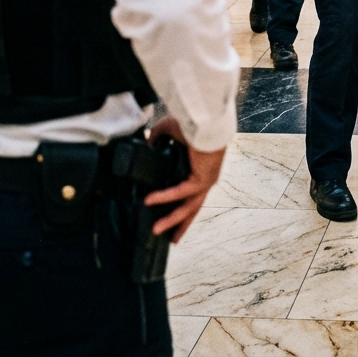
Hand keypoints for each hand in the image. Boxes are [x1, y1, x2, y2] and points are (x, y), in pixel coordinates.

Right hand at [143, 117, 225, 242]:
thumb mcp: (173, 130)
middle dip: (181, 224)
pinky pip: (180, 192)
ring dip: (172, 220)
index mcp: (203, 169)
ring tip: (155, 230)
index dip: (182, 204)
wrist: (208, 119)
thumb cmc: (196, 123)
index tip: (172, 214)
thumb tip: (149, 143)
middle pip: (194, 207)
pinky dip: (164, 196)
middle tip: (171, 239)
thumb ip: (159, 137)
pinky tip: (149, 200)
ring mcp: (206, 181)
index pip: (193, 192)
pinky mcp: (202, 179)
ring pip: (188, 207)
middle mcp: (207, 178)